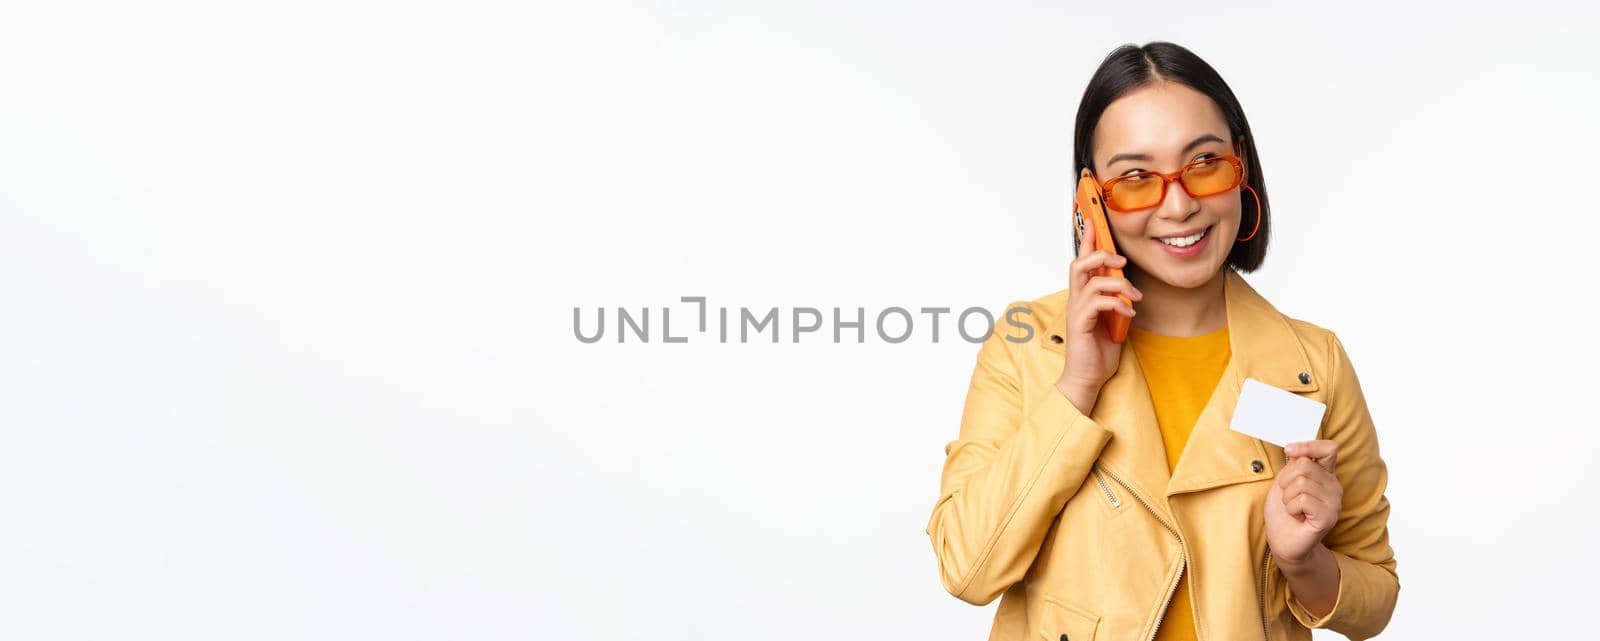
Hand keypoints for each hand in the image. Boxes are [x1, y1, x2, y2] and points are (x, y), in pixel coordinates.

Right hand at [1055, 211, 1140, 412]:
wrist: (1087, 379)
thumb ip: (1117, 302)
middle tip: (1120, 260)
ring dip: (1117, 282)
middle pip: (1079, 264)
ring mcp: (1076, 311)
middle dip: (1100, 254)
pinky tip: (1129, 311)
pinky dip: (1116, 302)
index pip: (1083, 262)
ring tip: (1134, 294)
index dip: (1088, 240)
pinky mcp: (1080, 324)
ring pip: (1090, 280)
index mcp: (1083, 297)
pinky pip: (1097, 302)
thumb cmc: (1099, 352)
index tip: (1094, 220)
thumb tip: (1129, 288)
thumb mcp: (1114, 321)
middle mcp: (1076, 300)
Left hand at [1264, 440, 1343, 565]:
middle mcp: (1334, 486)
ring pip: (1301, 482)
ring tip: (1293, 508)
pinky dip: (1291, 508)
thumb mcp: (1284, 482)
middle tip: (1288, 497)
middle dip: (1285, 480)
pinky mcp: (1328, 517)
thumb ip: (1294, 465)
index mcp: (1325, 475)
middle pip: (1304, 465)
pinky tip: (1297, 517)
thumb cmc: (1283, 511)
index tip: (1288, 450)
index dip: (1308, 446)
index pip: (1328, 449)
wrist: (1283, 541)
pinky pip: (1302, 499)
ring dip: (1287, 497)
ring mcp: (1334, 502)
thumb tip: (1294, 449)